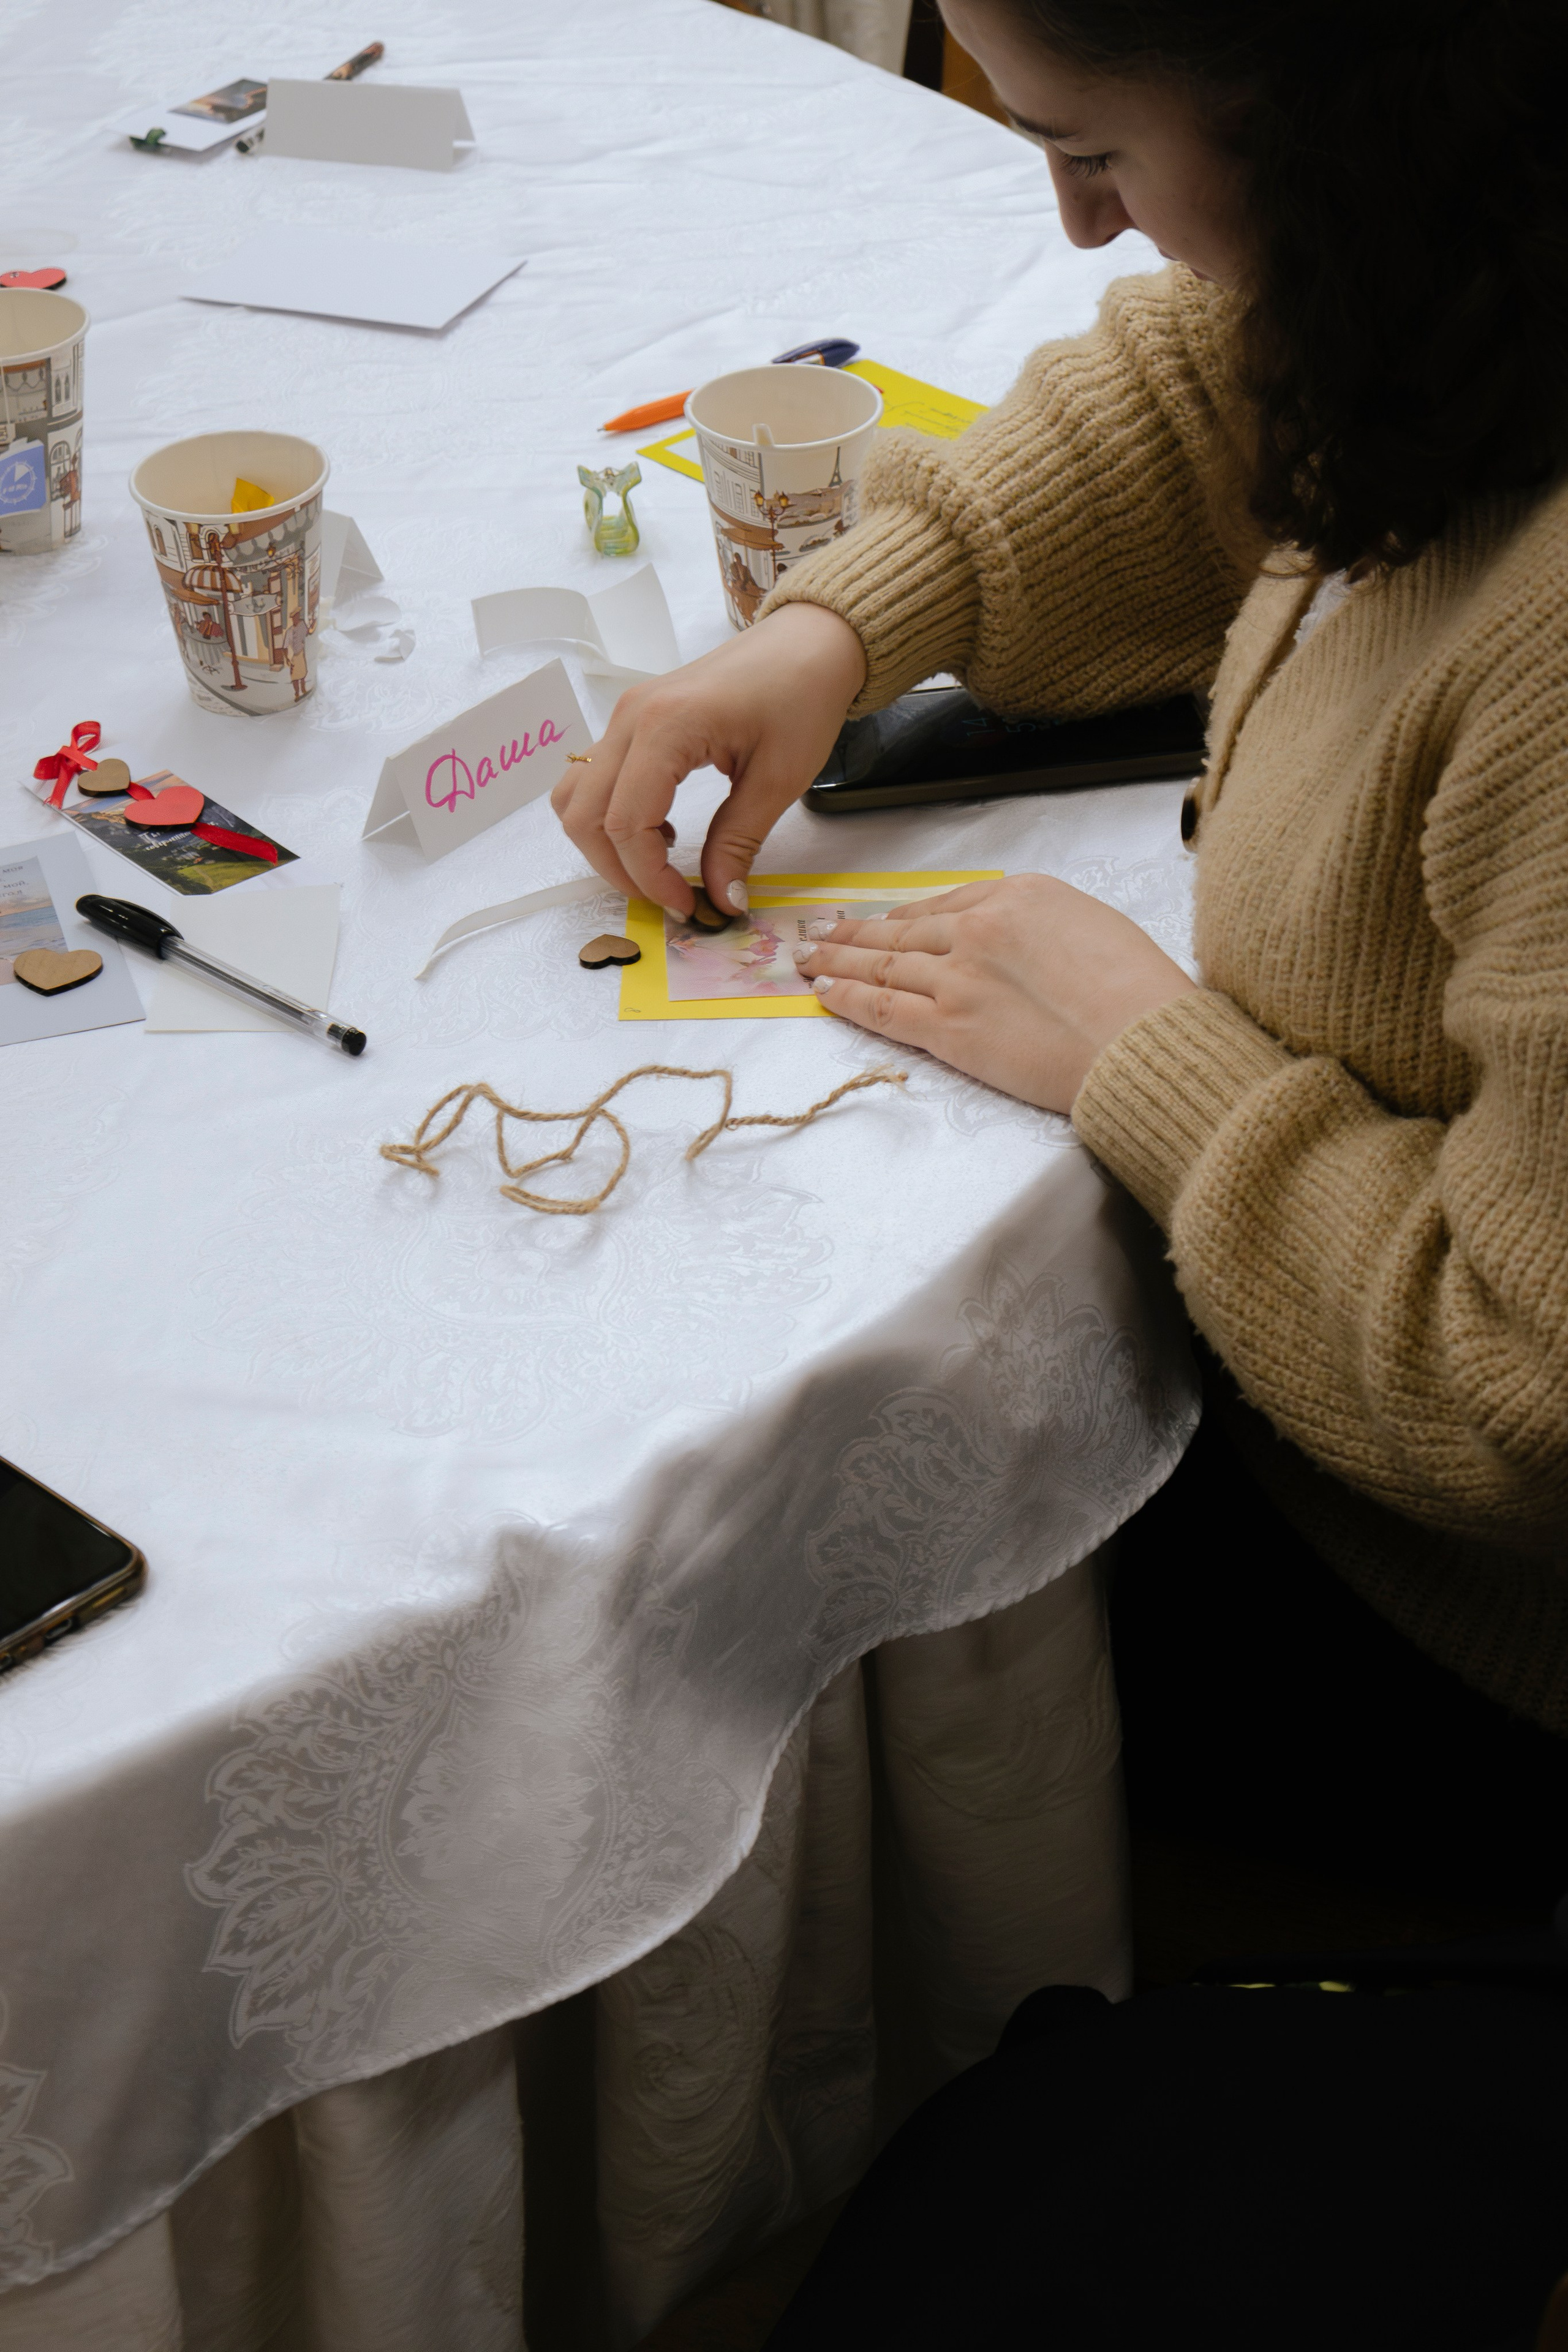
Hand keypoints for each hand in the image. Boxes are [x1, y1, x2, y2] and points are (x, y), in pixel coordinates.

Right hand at [551, 603, 866, 918]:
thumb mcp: (779, 780)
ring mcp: (626, 715)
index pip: (624, 823)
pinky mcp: (633, 719)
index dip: (648, 877)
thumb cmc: (802, 696)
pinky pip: (597, 777)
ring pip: (577, 797)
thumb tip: (722, 902)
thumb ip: (739, 843)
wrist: (809, 642)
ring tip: (660, 862)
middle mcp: (630, 718)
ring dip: (606, 843)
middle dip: (619, 870)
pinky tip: (663, 830)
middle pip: (584, 815)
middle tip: (668, 896)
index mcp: (665, 727)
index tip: (687, 905)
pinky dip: (613, 815)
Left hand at [795, 874, 1196, 1113]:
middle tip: (819, 932)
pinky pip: (885, 1009)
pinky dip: (851, 999)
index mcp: (1020, 895)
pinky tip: (826, 994)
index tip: (879, 920)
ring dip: (838, 961)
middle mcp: (980, 928)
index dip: (904, 915)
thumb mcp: (1094, 925)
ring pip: (883, 964)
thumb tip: (1016, 942)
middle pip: (903, 928)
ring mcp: (958, 978)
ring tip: (807, 959)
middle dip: (854, 932)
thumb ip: (1040, 926)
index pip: (946, 902)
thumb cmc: (1137, 992)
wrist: (1143, 1042)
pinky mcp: (949, 1028)